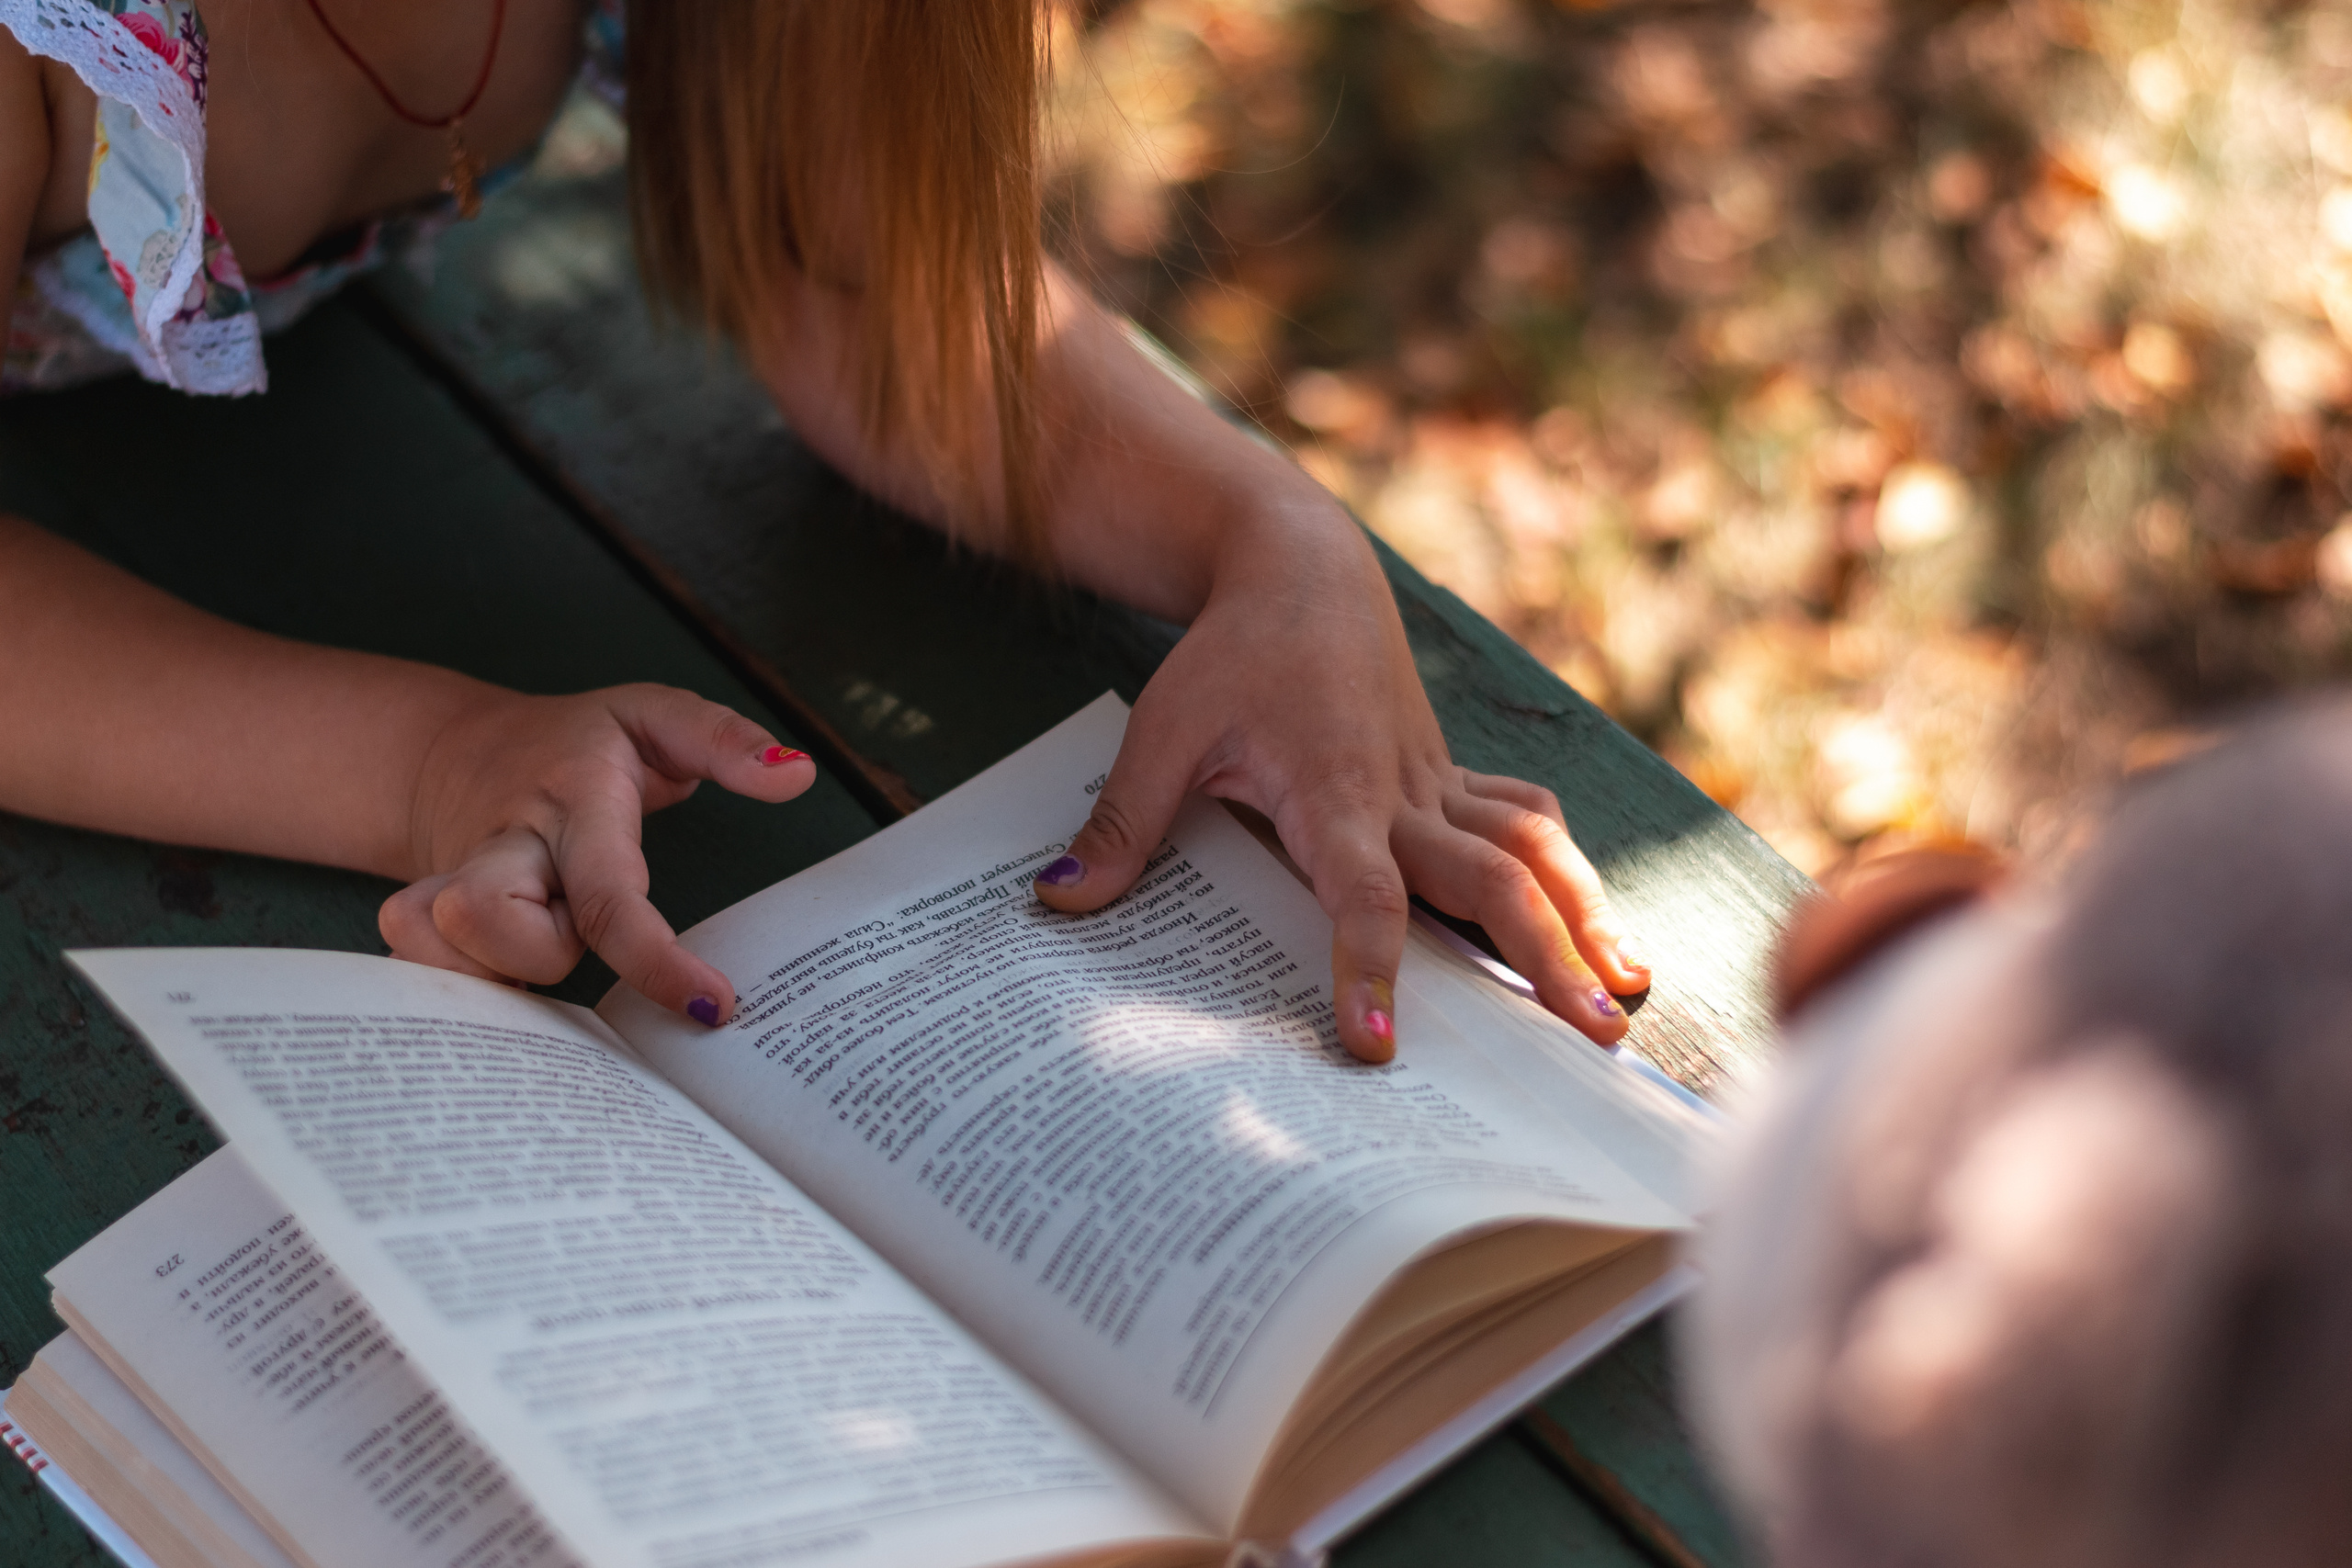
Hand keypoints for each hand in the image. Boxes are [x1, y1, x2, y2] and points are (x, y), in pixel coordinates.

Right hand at [377, 684, 816, 1021]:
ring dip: (497, 972)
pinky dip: (467, 996)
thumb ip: (724, 740)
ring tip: (538, 941)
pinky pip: (430, 979)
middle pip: (486, 924)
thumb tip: (796, 776)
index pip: (607, 895)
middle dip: (537, 958)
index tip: (713, 1004)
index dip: (654, 961)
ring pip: (442, 954)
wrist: (452, 754)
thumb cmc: (572, 745)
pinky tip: (508, 975)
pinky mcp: (429, 929)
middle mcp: (501, 851)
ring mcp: (453, 891)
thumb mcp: (652, 715)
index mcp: (570, 804)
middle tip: (577, 938)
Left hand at [1031, 508, 1651, 1062]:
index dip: (1370, 965)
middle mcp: (1405, 795)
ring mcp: (1438, 785)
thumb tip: (1057, 904)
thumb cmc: (1231, 652)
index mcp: (1335, 793)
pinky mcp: (1451, 775)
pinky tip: (1599, 923)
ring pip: (1534, 850)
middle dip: (1548, 959)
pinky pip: (1524, 820)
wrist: (1301, 565)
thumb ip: (1121, 824)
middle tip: (1594, 1038)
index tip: (1376, 1040)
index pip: (1364, 894)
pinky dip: (1568, 869)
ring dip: (1587, 915)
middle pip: (1493, 884)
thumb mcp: (1162, 730)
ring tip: (1628, 989)